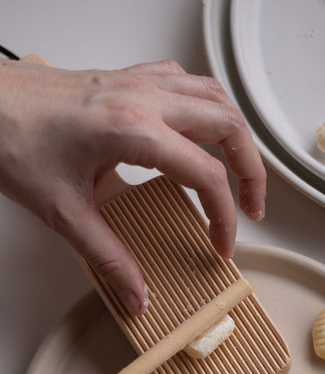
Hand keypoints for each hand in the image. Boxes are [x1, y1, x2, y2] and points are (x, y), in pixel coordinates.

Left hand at [0, 59, 266, 314]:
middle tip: (251, 207)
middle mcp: (143, 99)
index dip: (224, 217)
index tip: (221, 244)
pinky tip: (199, 131)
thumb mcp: (63, 212)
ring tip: (239, 170)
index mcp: (133, 130)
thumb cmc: (10, 139)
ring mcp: (136, 83)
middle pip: (228, 126)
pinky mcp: (125, 79)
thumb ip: (108, 258)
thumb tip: (138, 295)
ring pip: (214, 96)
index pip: (206, 176)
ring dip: (235, 135)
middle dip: (250, 171)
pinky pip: (185, 82)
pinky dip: (205, 107)